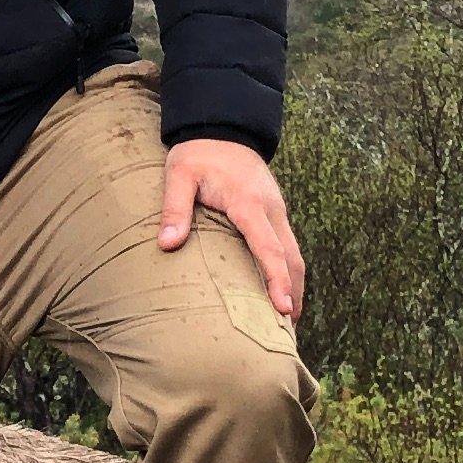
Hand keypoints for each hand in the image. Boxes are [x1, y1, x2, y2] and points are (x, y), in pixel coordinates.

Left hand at [157, 139, 304, 320]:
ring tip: (287, 324)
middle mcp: (271, 209)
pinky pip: (288, 247)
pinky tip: (281, 295)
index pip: (269, 247)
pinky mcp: (275, 214)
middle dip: (293, 294)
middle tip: (288, 334)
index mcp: (249, 203)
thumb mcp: (179, 174)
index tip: (282, 309)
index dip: (276, 280)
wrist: (222, 128)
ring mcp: (277, 211)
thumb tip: (167, 243)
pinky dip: (289, 273)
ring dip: (295, 287)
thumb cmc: (197, 153)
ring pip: (295, 255)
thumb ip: (174, 208)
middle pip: (292, 258)